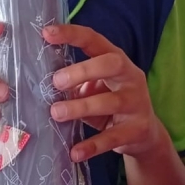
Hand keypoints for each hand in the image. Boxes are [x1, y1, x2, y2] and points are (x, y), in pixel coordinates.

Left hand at [43, 24, 164, 162]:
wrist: (144, 133)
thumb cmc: (109, 100)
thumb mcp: (93, 86)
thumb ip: (74, 81)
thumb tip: (41, 82)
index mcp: (116, 58)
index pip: (94, 40)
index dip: (71, 34)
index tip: (46, 33)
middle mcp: (130, 76)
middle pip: (111, 64)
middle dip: (82, 70)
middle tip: (56, 82)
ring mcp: (136, 102)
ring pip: (110, 101)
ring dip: (80, 107)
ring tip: (56, 113)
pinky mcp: (137, 129)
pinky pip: (113, 137)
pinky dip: (92, 145)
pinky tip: (74, 151)